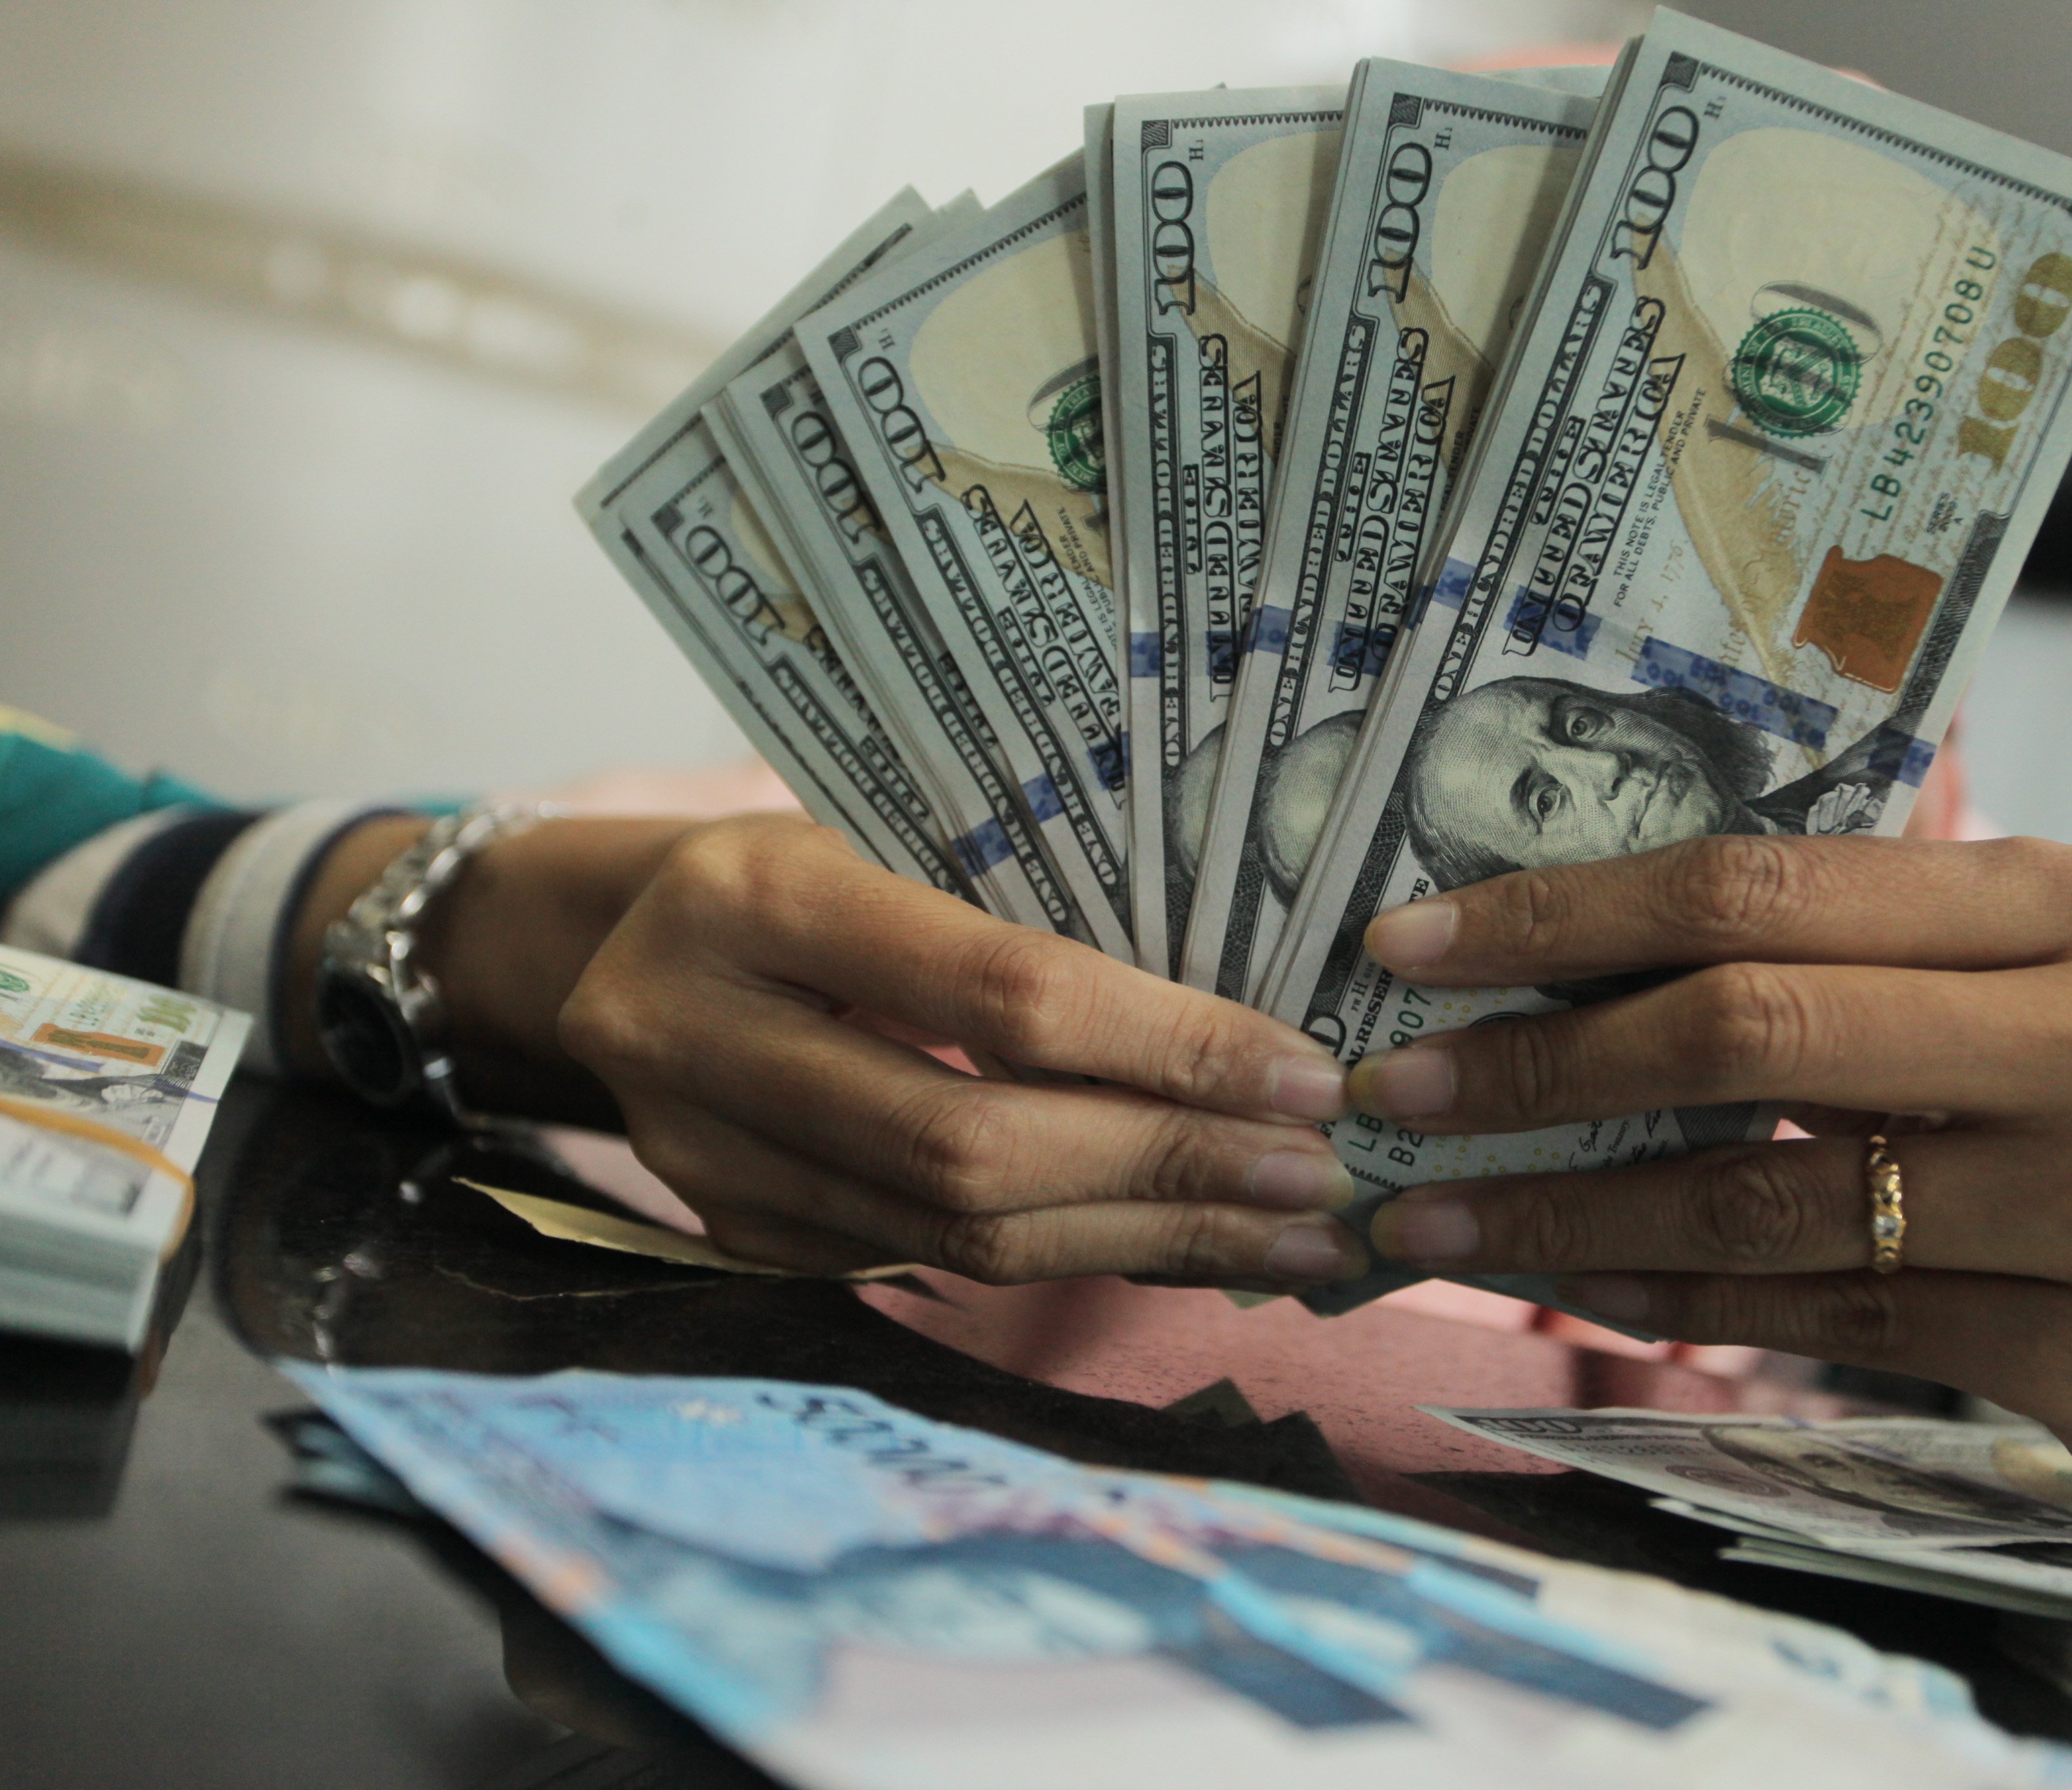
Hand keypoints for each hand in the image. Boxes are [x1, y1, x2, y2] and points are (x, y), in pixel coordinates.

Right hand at [313, 813, 1365, 1285]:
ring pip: (956, 1235)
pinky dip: (1068, 1260)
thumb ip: (1023, 905)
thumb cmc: (789, 851)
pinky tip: (1176, 1247)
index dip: (1169, 1049)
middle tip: (1314, 1178)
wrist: (587, 938)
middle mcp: (702, 1029)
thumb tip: (1249, 1012)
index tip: (1303, 1075)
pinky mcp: (727, 1230)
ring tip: (1285, 1234)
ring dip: (1143, 1242)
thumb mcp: (882, 828)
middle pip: (976, 1147)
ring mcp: (699, 1153)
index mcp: (760, 891)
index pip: (1001, 993)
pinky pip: (926, 1266)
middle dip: (1169, 1171)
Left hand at [1345, 834, 2071, 1544]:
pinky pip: (1825, 1320)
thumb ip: (1839, 940)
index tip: (1413, 942)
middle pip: (1755, 1031)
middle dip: (1541, 1064)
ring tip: (1431, 1217)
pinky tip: (1570, 1287)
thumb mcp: (2013, 974)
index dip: (1569, 912)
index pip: (1767, 884)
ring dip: (1568, 1215)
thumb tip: (1549, 930)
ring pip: (1770, 1200)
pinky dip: (1674, 1301)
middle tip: (1399, 1088)